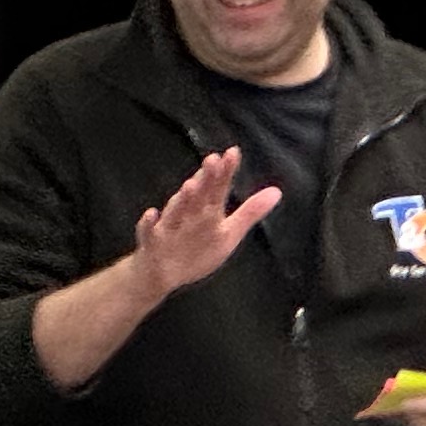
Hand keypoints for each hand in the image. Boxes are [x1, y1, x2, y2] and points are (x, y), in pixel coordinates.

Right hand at [130, 148, 279, 299]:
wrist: (160, 273)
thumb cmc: (196, 247)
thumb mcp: (229, 232)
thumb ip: (250, 212)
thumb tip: (277, 192)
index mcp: (207, 210)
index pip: (218, 188)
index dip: (225, 172)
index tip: (233, 152)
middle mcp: (188, 214)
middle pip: (198, 195)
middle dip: (205, 179)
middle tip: (214, 159)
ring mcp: (169, 227)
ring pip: (175, 211)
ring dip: (182, 199)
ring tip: (190, 185)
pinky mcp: (152, 242)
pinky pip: (149, 232)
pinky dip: (149, 223)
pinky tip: (151, 214)